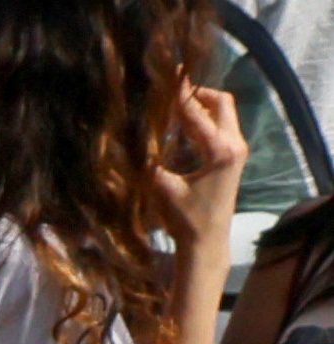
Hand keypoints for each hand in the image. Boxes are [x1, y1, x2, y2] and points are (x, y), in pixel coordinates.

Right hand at [153, 82, 247, 247]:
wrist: (207, 241)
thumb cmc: (185, 219)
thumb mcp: (162, 189)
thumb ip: (148, 162)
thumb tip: (130, 138)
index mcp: (220, 150)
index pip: (196, 113)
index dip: (178, 95)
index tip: (166, 76)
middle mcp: (235, 144)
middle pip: (221, 102)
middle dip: (198, 93)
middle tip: (173, 91)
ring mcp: (238, 150)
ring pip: (224, 112)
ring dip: (203, 105)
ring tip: (176, 106)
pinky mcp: (234, 157)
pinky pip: (223, 125)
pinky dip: (206, 119)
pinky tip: (185, 125)